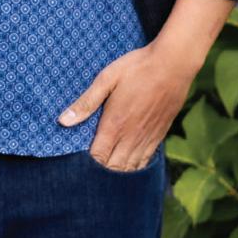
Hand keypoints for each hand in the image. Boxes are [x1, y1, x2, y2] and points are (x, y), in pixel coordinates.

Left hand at [58, 40, 199, 169]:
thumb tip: (63, 121)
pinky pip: (146, 160)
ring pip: (130, 168)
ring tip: (106, 172)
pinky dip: (135, 167)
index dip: (86, 165)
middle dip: (100, 173)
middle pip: (113, 168)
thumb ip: (86, 102)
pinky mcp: (159, 135)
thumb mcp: (107, 79)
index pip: (97, 158)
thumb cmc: (137, 68)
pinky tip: (127, 166)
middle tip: (89, 169)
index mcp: (114, 125)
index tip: (77, 162)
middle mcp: (131, 136)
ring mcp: (147, 137)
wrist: (174, 64)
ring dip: (117, 172)